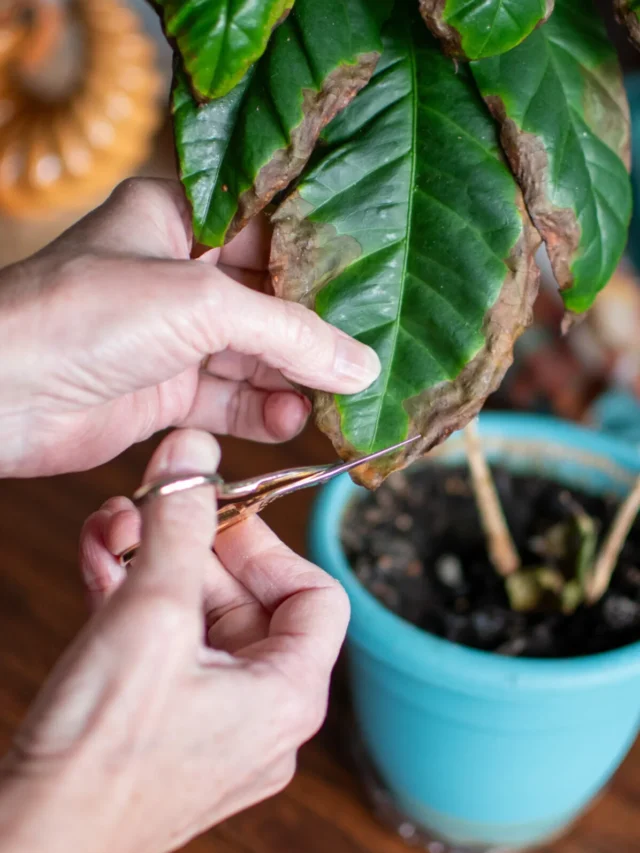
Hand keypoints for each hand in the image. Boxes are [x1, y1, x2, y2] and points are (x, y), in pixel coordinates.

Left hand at [0, 178, 379, 476]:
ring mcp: (171, 337)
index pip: (268, 231)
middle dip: (315, 332)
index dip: (320, 258)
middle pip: (268, 301)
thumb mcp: (202, 305)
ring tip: (340, 398)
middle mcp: (176, 275)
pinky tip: (293, 420)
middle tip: (367, 355)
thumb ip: (289, 334)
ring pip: (253, 357)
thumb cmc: (84, 316)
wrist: (0, 395)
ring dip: (294, 380)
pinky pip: (229, 401)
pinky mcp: (165, 392)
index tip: (374, 285)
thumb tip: (360, 364)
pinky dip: (262, 413)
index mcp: (177, 219)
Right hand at [0, 430, 349, 852]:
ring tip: (112, 530)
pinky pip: (165, 648)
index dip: (268, 545)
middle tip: (147, 510)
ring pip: (197, 619)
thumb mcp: (150, 616)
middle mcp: (262, 714)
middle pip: (246, 600)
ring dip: (155, 567)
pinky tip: (100, 565)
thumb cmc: (99, 757)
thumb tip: (195, 456)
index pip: (315, 595)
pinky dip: (137, 603)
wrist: (32, 844)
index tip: (218, 514)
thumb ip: (178, 527)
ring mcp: (213, 723)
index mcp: (288, 695)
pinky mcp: (165, 726)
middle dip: (190, 547)